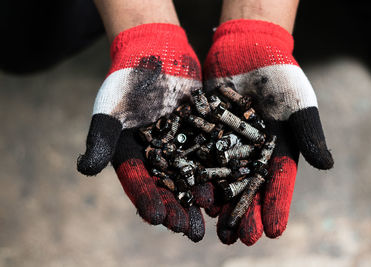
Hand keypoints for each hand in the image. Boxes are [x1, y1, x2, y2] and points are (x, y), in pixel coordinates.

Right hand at [77, 23, 208, 240]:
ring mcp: (179, 146)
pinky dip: (218, 169)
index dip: (147, 201)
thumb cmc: (127, 82)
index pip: (138, 183)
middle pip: (167, 187)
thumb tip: (85, 169)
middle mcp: (156, 156)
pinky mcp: (199, 133)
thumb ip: (101, 138)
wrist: (154, 53)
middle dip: (178, 209)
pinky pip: (209, 154)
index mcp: (132, 155)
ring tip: (211, 214)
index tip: (157, 219)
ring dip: (200, 196)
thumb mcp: (111, 109)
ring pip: (190, 175)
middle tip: (190, 232)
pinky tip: (229, 184)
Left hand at [203, 19, 333, 244]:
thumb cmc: (281, 76)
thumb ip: (309, 132)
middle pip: (247, 187)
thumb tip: (327, 166)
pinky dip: (195, 173)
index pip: (278, 183)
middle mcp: (250, 153)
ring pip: (221, 177)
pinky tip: (191, 192)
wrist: (248, 49)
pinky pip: (199, 155)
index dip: (276, 206)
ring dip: (218, 201)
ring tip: (213, 225)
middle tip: (237, 240)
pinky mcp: (204, 131)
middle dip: (244, 213)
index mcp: (276, 150)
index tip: (273, 232)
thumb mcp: (298, 102)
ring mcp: (226, 144)